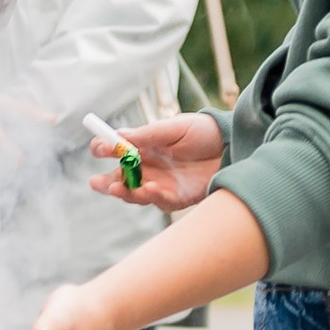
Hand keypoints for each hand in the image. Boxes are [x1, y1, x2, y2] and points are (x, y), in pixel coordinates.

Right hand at [91, 112, 223, 210]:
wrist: (233, 146)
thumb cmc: (203, 132)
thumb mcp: (175, 128)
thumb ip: (149, 134)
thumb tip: (119, 135)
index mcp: (143, 147)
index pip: (116, 151)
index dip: (104, 150)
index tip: (99, 148)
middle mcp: (148, 168)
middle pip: (119, 179)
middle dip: (105, 183)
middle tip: (96, 182)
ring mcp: (161, 184)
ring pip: (135, 195)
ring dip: (125, 193)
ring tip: (117, 187)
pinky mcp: (177, 198)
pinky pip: (161, 202)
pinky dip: (154, 196)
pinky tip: (152, 188)